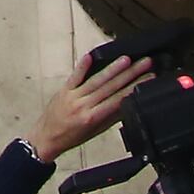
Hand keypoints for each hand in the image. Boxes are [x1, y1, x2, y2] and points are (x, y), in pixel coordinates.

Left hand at [30, 51, 151, 160]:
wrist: (45, 138)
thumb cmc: (71, 137)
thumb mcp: (95, 132)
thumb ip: (111, 117)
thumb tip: (128, 103)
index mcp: (93, 118)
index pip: (119, 100)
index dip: (135, 88)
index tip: (148, 78)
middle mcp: (84, 105)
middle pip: (111, 87)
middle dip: (130, 74)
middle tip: (145, 63)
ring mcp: (73, 96)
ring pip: (96, 80)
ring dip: (113, 68)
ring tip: (127, 59)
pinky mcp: (64, 89)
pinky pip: (75, 76)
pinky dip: (83, 66)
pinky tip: (91, 55)